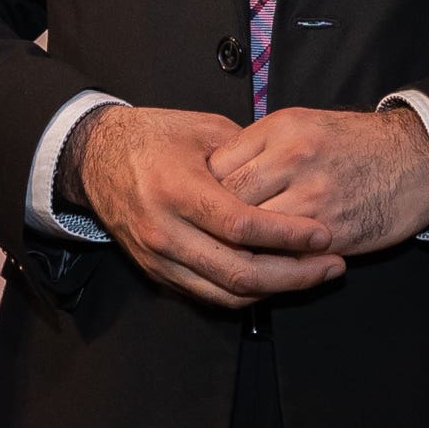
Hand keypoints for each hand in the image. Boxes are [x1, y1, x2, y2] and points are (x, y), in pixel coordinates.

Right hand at [66, 106, 342, 307]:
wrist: (96, 160)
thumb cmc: (157, 137)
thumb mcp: (204, 131)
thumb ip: (248, 156)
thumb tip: (296, 180)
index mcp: (176, 189)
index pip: (240, 226)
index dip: (286, 235)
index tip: (323, 233)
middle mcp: (164, 230)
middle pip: (238, 270)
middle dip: (293, 274)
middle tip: (332, 264)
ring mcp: (158, 258)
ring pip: (226, 293)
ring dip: (277, 290)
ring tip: (315, 275)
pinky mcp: (157, 273)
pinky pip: (209, 295)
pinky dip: (248, 293)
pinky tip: (278, 279)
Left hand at [209, 105, 428, 254]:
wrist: (414, 159)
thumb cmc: (353, 142)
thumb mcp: (301, 123)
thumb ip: (257, 145)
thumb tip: (214, 171)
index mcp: (282, 130)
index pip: (220, 167)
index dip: (204, 191)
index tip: (200, 203)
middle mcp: (295, 161)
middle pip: (231, 203)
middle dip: (215, 224)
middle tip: (205, 234)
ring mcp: (314, 200)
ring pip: (254, 235)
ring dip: (239, 248)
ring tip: (229, 253)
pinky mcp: (333, 235)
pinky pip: (286, 257)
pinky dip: (270, 263)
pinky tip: (262, 263)